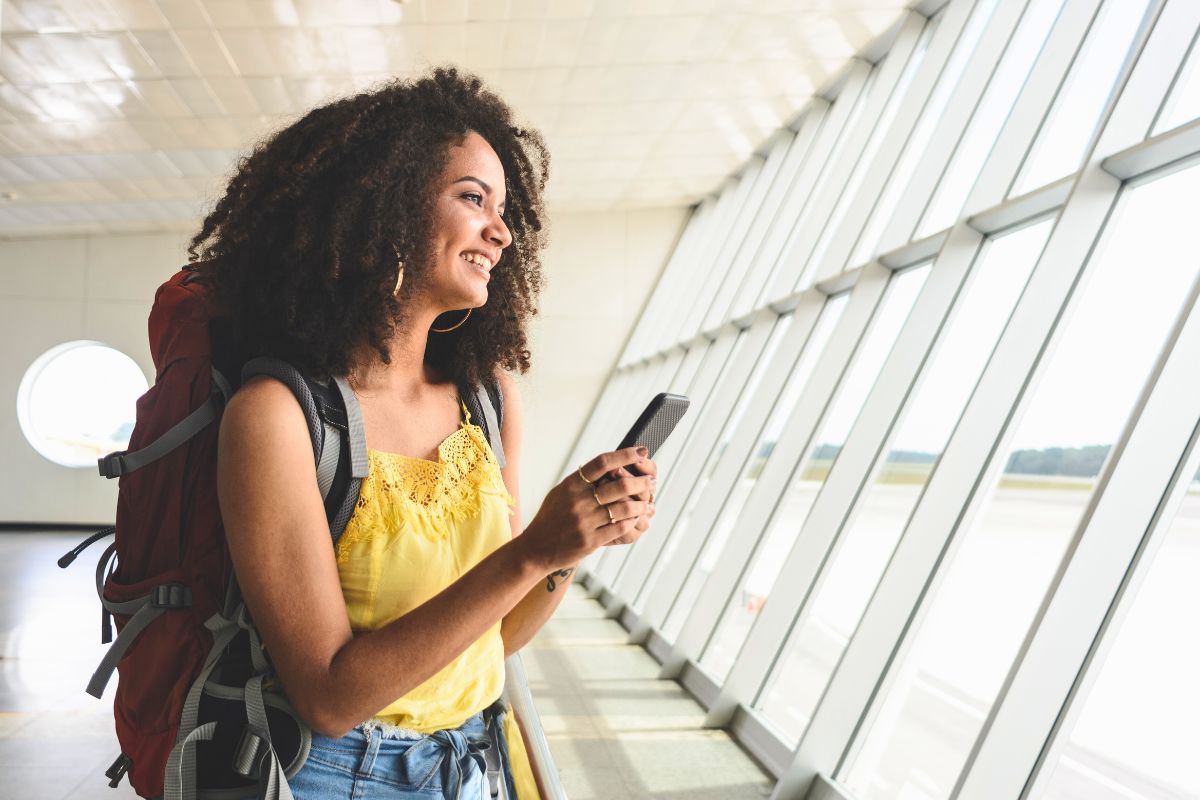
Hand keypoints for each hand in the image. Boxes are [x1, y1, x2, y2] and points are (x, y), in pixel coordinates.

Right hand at [515, 447, 656, 572]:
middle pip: (619, 484)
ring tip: (648, 503)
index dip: (625, 454)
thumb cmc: (550, 518)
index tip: (642, 451)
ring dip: (641, 504)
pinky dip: (632, 521)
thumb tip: (609, 465)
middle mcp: (578, 501)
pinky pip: (619, 528)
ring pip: (623, 508)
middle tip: (651, 481)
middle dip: (641, 481)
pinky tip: (636, 518)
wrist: (536, 549)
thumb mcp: (561, 493)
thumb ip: (582, 480)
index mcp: (571, 484)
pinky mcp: (590, 540)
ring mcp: (584, 521)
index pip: (602, 463)